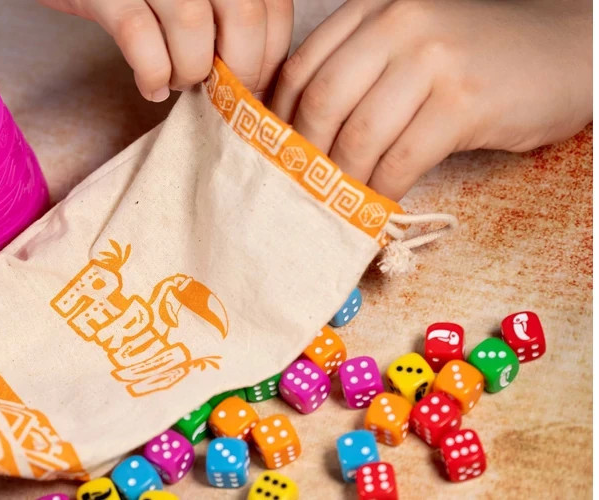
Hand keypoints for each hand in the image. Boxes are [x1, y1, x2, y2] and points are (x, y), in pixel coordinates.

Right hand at [40, 0, 292, 101]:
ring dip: (191, 71)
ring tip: (180, 83)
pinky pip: (139, 38)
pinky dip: (152, 74)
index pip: (272, 5)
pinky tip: (152, 87)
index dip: (271, 53)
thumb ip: (229, 13)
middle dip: (239, 69)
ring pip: (193, 27)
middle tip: (222, 95)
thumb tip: (259, 72)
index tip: (256, 85)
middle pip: (243, 15)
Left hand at [271, 0, 591, 200]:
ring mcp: (434, 60)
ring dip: (344, 178)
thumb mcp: (413, 44)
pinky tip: (379, 203)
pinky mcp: (465, 101)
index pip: (302, 67)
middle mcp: (400, 25)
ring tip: (339, 201)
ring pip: (359, 133)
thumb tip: (301, 130)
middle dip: (305, 154)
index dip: (280, 119)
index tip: (276, 155)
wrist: (570, 50)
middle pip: (322, 100)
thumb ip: (361, 69)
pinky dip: (384, 188)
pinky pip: (402, 157)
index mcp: (375, 10)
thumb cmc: (482, 56)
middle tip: (301, 188)